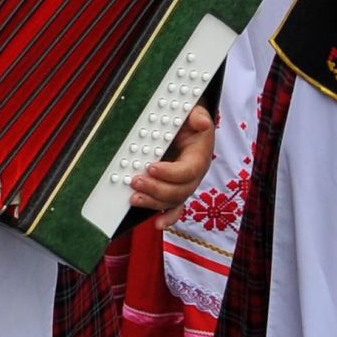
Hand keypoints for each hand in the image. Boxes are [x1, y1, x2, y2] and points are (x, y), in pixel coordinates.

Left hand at [130, 103, 216, 229]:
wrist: (188, 126)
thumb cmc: (189, 121)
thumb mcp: (195, 113)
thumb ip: (198, 116)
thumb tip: (202, 122)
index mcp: (199, 157)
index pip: (188, 171)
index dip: (170, 173)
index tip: (151, 167)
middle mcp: (193, 175)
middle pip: (179, 191)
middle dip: (156, 189)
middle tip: (135, 182)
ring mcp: (184, 185)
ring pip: (172, 201)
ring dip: (153, 202)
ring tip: (134, 198)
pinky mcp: (175, 190)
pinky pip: (174, 208)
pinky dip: (167, 218)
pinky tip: (157, 224)